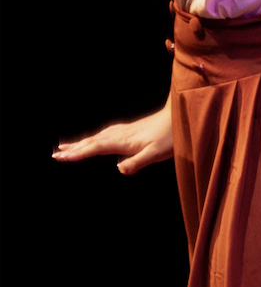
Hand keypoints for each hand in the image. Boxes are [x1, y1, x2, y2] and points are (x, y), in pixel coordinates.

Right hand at [53, 105, 173, 173]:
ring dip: (79, 143)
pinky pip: (104, 134)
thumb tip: (119, 169)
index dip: (78, 153)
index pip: (95, 148)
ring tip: (64, 147)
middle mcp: (119, 135)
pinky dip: (92, 138)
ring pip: (96, 138)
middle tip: (54, 155)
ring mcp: (123, 131)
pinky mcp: (128, 130)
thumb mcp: (156, 154)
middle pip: (91, 142)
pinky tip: (92, 140)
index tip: (61, 157)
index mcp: (122, 142)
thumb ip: (138, 162)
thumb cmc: (170, 137)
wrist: (180, 117)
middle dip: (72, 148)